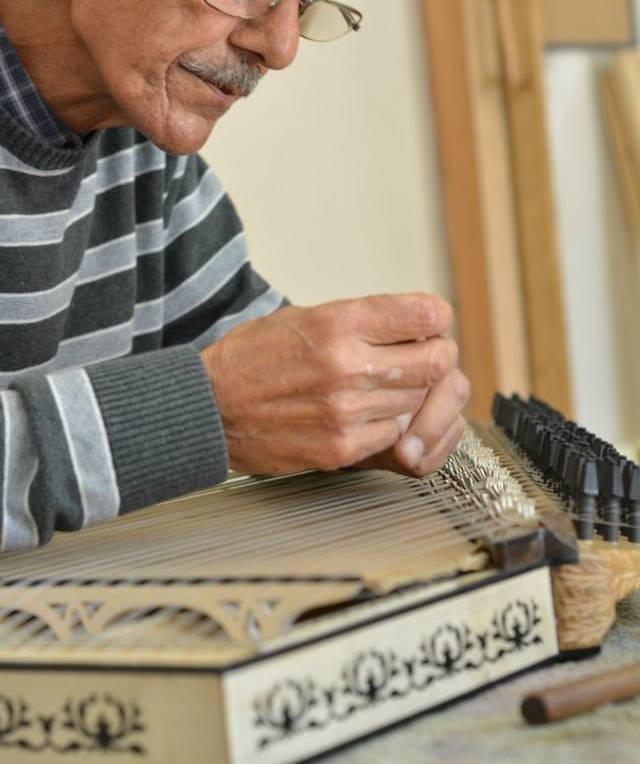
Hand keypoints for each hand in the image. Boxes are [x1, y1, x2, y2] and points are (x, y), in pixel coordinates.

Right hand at [200, 293, 469, 477]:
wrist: (210, 408)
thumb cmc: (255, 358)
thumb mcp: (304, 317)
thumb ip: (361, 320)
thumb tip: (417, 322)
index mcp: (338, 322)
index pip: (425, 315)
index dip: (435, 318)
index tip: (429, 323)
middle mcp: (346, 365)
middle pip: (436, 362)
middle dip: (435, 358)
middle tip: (420, 358)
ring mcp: (346, 411)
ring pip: (416, 401)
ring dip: (406, 394)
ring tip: (376, 387)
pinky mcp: (341, 448)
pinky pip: (391, 434)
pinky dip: (384, 425)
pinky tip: (359, 415)